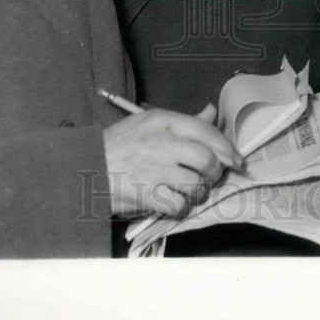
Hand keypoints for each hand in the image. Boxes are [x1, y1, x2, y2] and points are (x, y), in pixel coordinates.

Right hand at [103, 105, 241, 217]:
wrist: (83, 167)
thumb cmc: (119, 146)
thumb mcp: (148, 123)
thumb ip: (184, 121)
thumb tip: (211, 111)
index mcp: (162, 120)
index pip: (206, 132)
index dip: (228, 148)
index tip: (236, 160)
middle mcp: (160, 142)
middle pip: (207, 159)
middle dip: (215, 173)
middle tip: (210, 177)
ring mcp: (154, 169)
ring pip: (196, 185)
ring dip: (197, 192)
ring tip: (187, 190)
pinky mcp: (146, 194)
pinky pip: (179, 205)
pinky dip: (180, 207)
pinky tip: (172, 202)